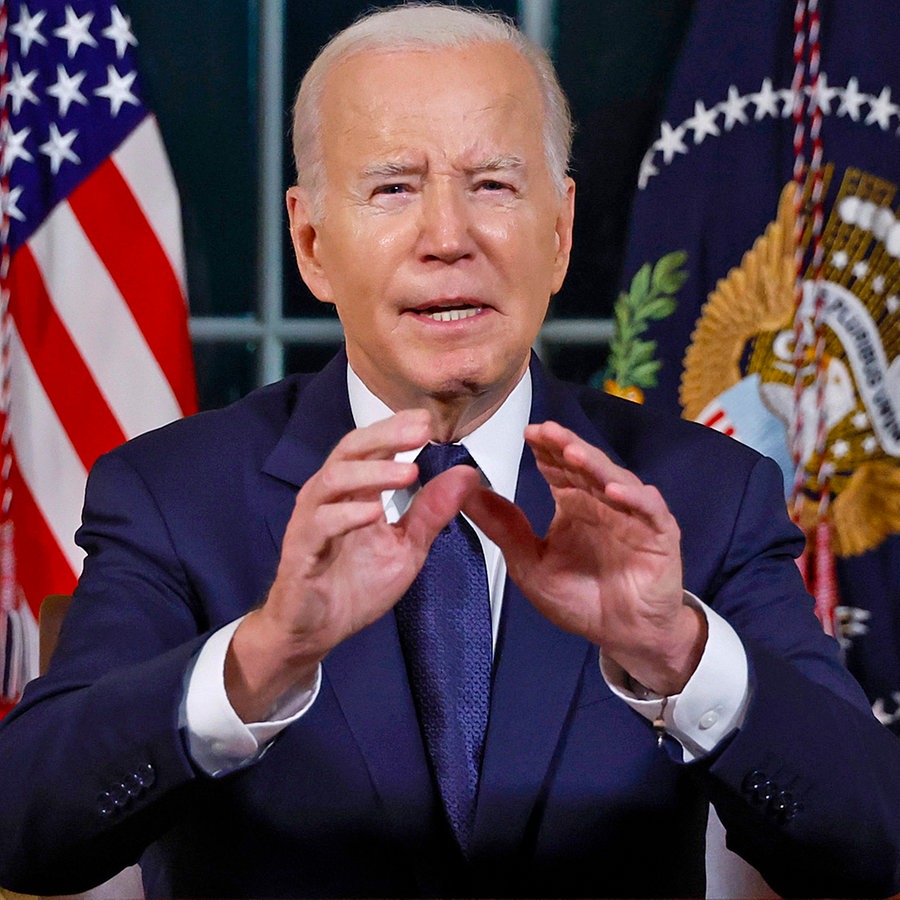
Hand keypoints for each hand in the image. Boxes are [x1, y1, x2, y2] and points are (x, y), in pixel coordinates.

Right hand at [226, 409, 480, 719]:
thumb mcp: (407, 547)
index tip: (429, 419)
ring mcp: (311, 520)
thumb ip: (432, 511)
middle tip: (421, 429)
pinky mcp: (301, 550)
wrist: (316, 630)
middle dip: (386, 436)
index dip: (397, 429)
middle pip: (351, 449)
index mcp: (354, 490)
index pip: (372, 446)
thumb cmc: (355, 585)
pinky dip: (347, 514)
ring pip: (333, 480)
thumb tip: (467, 473)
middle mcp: (328, 496)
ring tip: (408, 473)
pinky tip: (374, 512)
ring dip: (372, 473)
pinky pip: (320, 524)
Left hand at [463, 421, 704, 694]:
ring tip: (572, 452)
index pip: (558, 468)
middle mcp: (603, 502)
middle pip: (585, 465)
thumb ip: (504, 529)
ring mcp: (634, 515)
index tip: (527, 432)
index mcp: (574, 504)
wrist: (625, 635)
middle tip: (545, 431)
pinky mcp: (660, 535)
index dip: (545, 449)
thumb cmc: (581, 598)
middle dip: (565, 446)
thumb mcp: (530, 565)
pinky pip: (650, 510)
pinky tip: (612, 491)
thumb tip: (468, 493)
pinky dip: (634, 499)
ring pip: (615, 480)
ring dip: (595, 465)